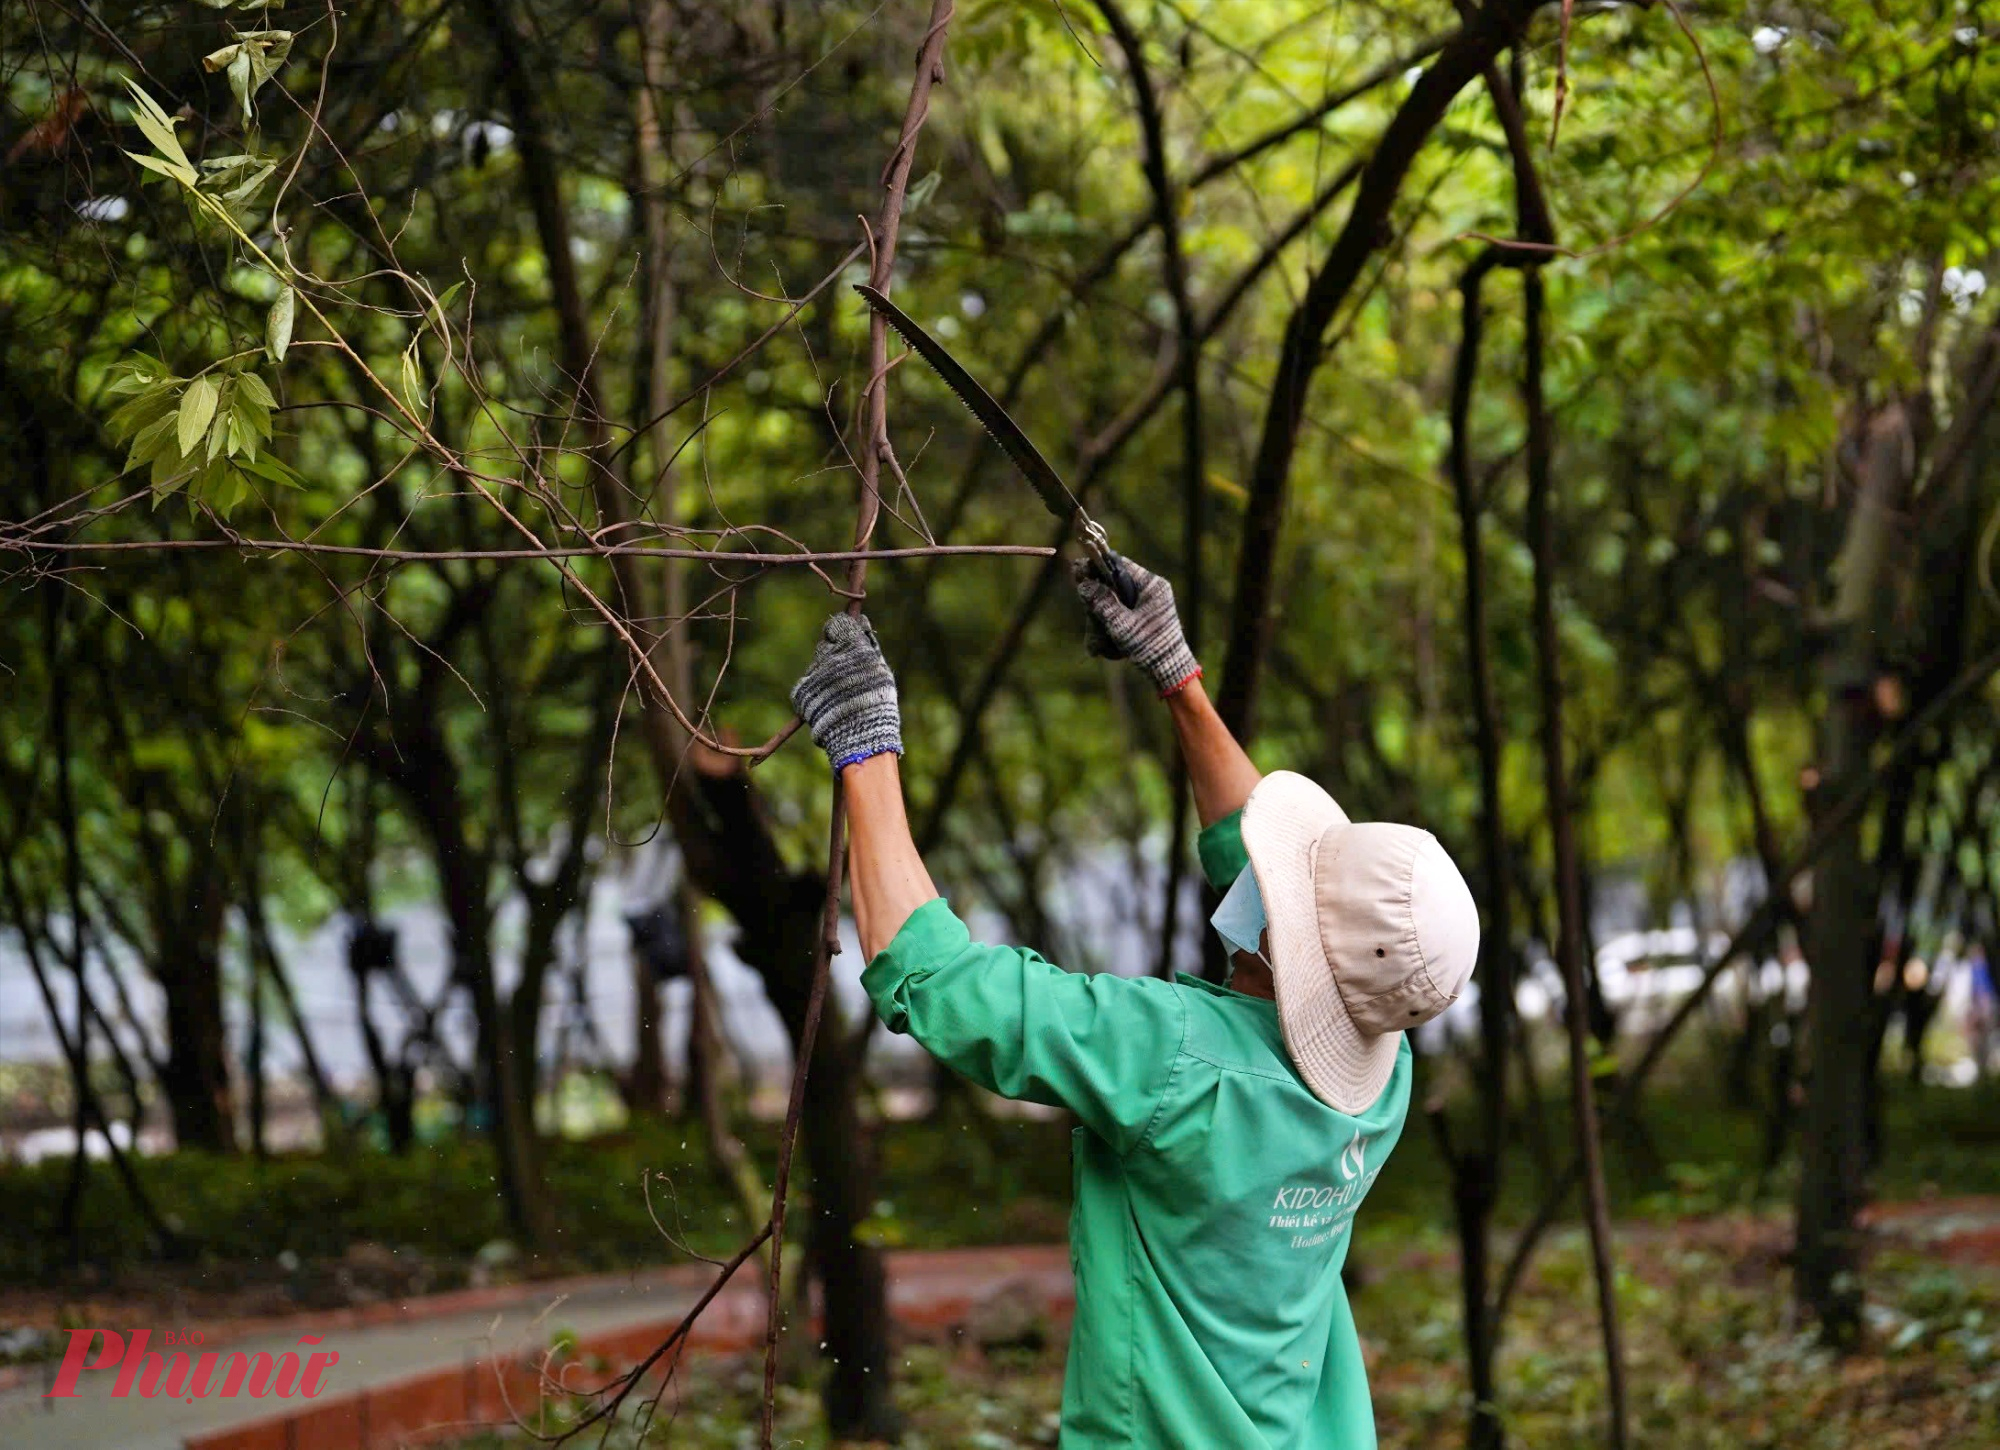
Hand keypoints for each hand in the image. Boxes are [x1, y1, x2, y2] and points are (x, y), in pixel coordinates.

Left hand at [791, 612, 902, 770]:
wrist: (860, 737)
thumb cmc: (876, 703)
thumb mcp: (880, 669)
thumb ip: (868, 643)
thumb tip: (861, 621)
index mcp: (853, 648)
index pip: (839, 624)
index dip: (842, 630)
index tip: (846, 637)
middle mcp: (831, 657)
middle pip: (825, 644)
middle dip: (834, 652)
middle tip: (846, 672)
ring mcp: (814, 674)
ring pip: (816, 664)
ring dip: (825, 672)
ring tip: (840, 694)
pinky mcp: (801, 691)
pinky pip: (807, 683)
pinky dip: (815, 690)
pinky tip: (828, 703)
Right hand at [1072, 553, 1199, 696]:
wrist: (1170, 671)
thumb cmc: (1150, 646)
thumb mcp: (1121, 624)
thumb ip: (1102, 603)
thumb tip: (1084, 585)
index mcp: (1152, 585)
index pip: (1119, 565)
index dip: (1097, 568)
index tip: (1079, 575)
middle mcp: (1152, 590)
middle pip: (1114, 585)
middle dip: (1099, 604)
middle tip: (1090, 618)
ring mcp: (1149, 604)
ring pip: (1116, 602)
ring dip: (1103, 620)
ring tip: (1099, 644)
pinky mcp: (1145, 617)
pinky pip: (1122, 614)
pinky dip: (1112, 627)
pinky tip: (1107, 645)